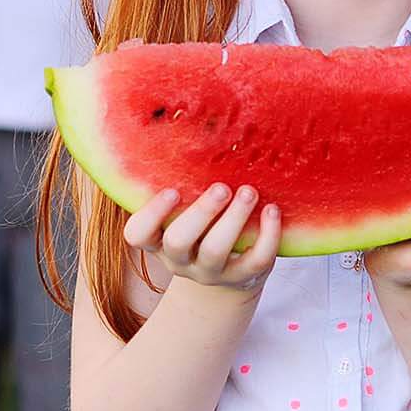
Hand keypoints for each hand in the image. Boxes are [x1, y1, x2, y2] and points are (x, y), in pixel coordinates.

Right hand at [122, 183, 280, 294]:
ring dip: (233, 218)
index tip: (172, 191)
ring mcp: (210, 273)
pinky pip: (255, 261)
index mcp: (158, 241)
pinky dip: (267, 235)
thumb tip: (198, 133)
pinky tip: (272, 210)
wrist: (230, 276)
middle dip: (200, 213)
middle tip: (221, 188)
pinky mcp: (242, 278)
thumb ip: (184, 189)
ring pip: (216, 251)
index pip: (138, 234)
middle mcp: (179, 260)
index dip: (151, 214)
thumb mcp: (185, 214)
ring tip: (249, 192)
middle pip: (178, 241)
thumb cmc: (203, 230)